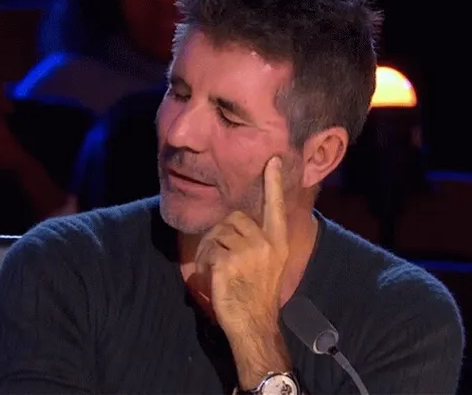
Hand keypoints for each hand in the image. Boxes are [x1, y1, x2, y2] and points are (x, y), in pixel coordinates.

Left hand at [195, 156, 288, 338]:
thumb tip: (240, 221)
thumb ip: (261, 239)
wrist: (254, 323)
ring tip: (215, 266)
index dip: (273, 182)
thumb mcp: (270, 262)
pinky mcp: (228, 261)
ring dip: (211, 247)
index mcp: (278, 241)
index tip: (273, 160)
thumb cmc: (258, 292)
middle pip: (234, 218)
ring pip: (219, 231)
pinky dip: (205, 260)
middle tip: (219, 253)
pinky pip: (209, 248)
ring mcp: (247, 252)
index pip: (276, 206)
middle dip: (222, 232)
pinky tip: (211, 275)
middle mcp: (266, 242)